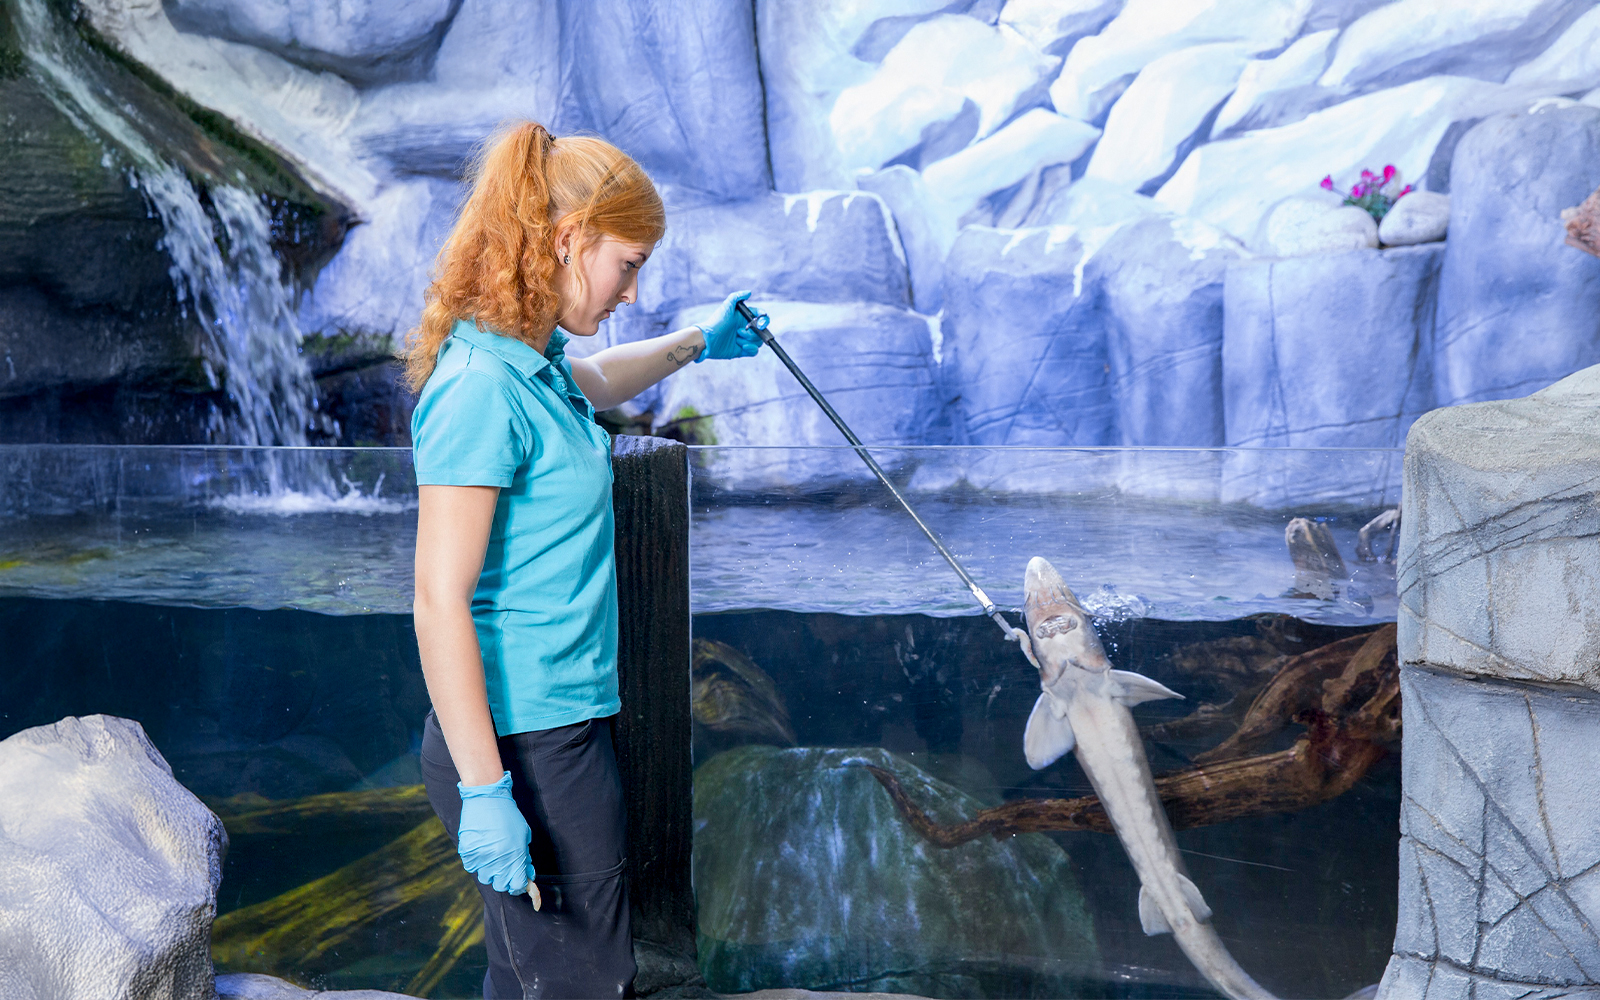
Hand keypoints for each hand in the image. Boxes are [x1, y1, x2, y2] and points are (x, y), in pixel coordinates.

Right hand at [457, 772, 540, 906]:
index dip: (520, 884)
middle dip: (505, 879)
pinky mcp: (467, 853)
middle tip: (506, 868)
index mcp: (514, 857)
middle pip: (500, 885)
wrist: (487, 798)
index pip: (517, 885)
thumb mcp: (524, 835)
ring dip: (490, 871)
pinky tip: (482, 849)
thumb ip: (525, 857)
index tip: (519, 881)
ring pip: (485, 877)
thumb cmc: (508, 815)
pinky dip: (477, 862)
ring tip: (493, 855)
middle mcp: (497, 861)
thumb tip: (527, 873)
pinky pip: (472, 866)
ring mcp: (480, 858)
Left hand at [696, 290, 765, 361]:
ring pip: (758, 341)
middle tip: (739, 331)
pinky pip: (754, 351)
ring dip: (749, 340)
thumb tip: (749, 292)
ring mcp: (744, 339)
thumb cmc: (716, 322)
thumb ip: (736, 297)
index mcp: (744, 318)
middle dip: (753, 332)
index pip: (760, 317)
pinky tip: (742, 346)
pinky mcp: (742, 350)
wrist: (707, 339)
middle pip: (761, 331)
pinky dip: (751, 349)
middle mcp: (746, 328)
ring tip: (737, 339)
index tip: (760, 323)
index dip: (763, 320)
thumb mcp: (726, 307)